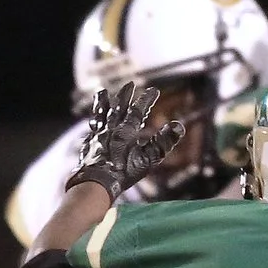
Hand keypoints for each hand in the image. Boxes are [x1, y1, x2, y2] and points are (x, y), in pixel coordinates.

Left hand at [68, 83, 186, 200]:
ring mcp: (98, 136)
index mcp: (126, 131)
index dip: (146, 100)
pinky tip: (93, 122)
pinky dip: (93, 122)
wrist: (96, 182)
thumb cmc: (123, 172)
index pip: (138, 111)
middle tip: (129, 84)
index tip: (154, 90)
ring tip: (102, 92)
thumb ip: (163, 142)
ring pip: (101, 114)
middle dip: (124, 95)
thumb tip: (179, 126)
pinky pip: (91, 128)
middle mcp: (111, 129)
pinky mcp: (88, 145)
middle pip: (118, 108)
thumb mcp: (148, 159)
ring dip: (103, 102)